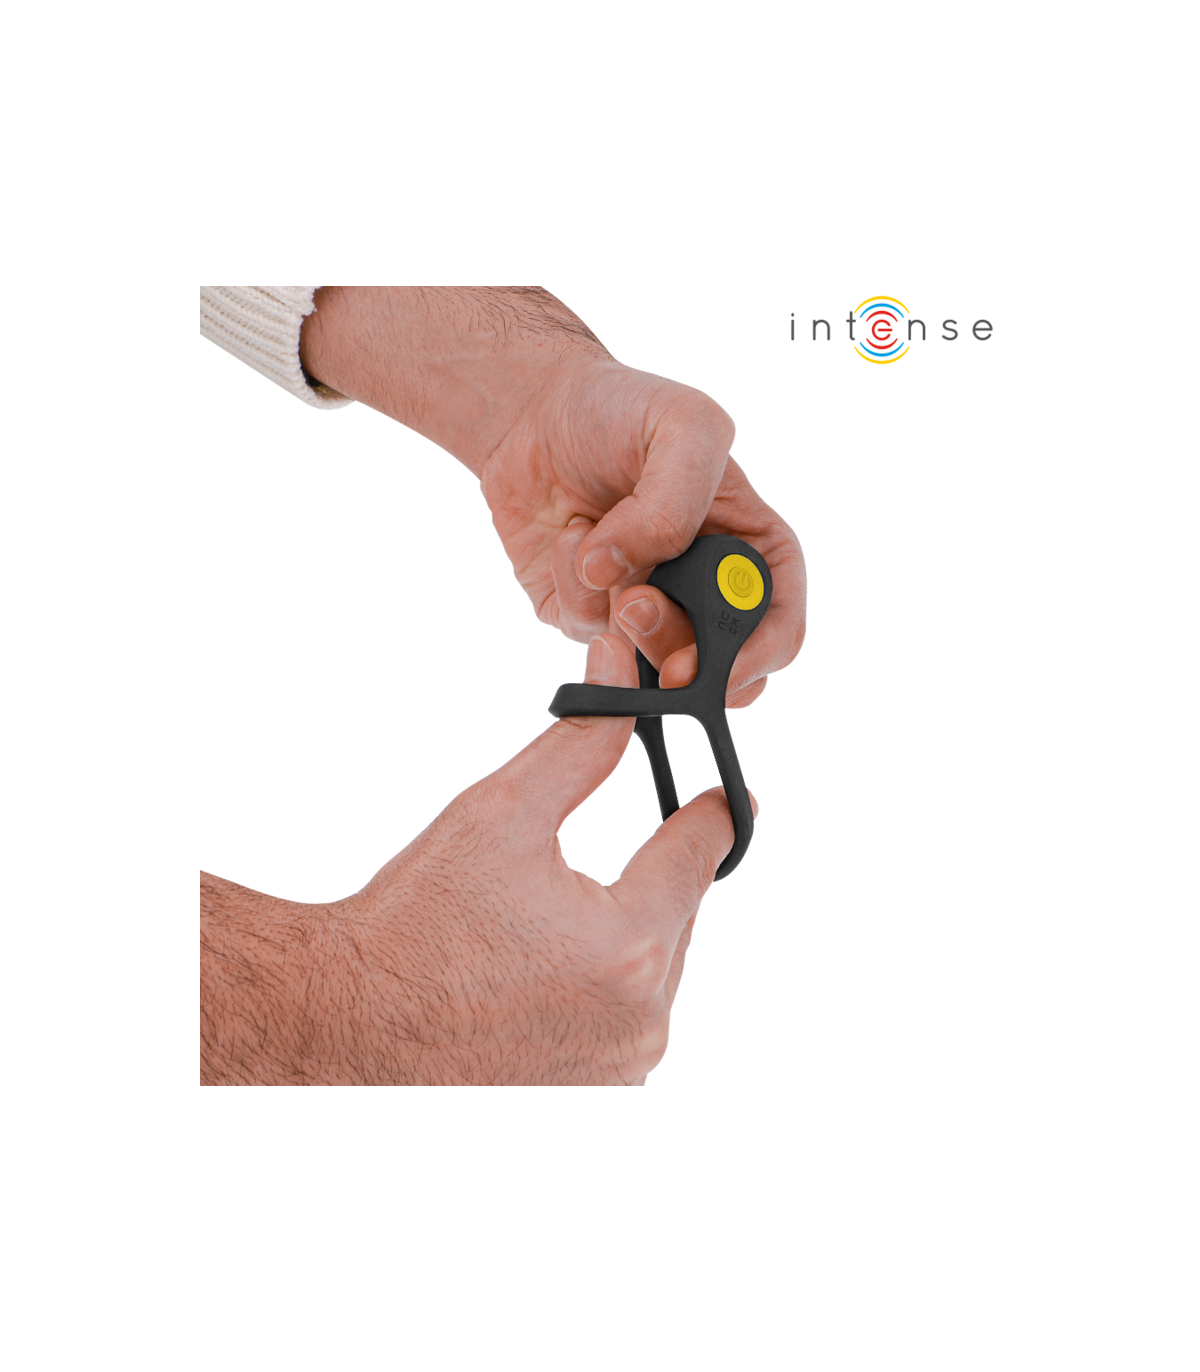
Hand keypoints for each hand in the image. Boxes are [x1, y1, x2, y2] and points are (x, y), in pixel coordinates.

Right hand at [200, 635, 749, 1084]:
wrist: (345, 1022)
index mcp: (632, 943)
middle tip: (588, 866)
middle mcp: (644, 1020)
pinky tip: (541, 980)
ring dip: (622, 940)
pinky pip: (627, 1025)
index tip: (725, 793)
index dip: (711, 810)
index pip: (703, 851)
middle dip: (645, 878)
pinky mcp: (596, 1102)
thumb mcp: (501, 811)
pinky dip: (600, 993)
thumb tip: (622, 675)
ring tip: (540, 932)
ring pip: (655, 972)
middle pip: (679, 915)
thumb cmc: (415, 920)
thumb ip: (582, 745)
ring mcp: (623, 1071)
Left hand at [300, 288, 805, 706]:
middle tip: (633, 605)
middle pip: (712, 665)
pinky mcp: (587, 615)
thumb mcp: (684, 424)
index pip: (779, 628)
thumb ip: (676, 502)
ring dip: (611, 603)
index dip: (755, 656)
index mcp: (751, 549)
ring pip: (643, 657)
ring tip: (593, 535)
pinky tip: (568, 534)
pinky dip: (569, 584)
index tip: (718, 663)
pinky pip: (583, 630)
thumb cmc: (623, 408)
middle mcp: (702, 589)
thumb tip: (628, 579)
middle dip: (673, 645)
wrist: (536, 409)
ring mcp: (645, 608)